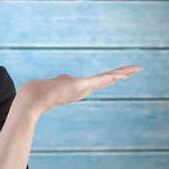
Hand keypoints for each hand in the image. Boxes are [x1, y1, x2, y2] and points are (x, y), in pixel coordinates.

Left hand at [18, 65, 142, 114]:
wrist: (32, 99)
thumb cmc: (41, 92)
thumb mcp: (56, 82)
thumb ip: (64, 79)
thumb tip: (68, 77)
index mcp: (79, 89)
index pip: (99, 82)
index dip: (111, 77)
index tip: (123, 73)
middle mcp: (84, 90)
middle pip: (107, 81)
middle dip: (122, 74)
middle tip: (137, 69)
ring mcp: (83, 89)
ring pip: (106, 79)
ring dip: (122, 73)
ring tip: (136, 68)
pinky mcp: (80, 86)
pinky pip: (99, 80)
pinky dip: (111, 77)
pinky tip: (122, 74)